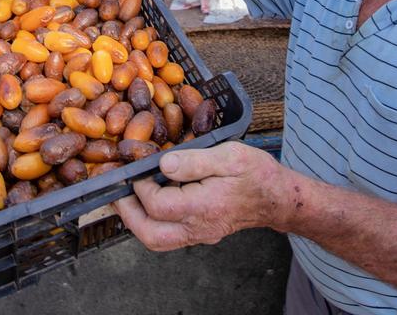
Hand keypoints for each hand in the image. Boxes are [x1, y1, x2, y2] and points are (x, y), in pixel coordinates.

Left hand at [113, 142, 291, 251]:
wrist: (278, 198)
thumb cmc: (257, 173)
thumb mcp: (230, 155)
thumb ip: (195, 160)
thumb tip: (163, 164)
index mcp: (204, 206)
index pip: (159, 206)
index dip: (141, 188)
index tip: (138, 169)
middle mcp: (199, 226)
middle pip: (151, 235)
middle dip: (127, 214)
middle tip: (117, 192)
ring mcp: (199, 234)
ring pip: (157, 241)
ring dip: (137, 222)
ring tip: (127, 198)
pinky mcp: (201, 233)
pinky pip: (168, 236)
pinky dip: (151, 222)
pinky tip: (149, 201)